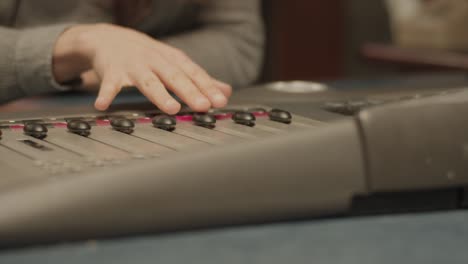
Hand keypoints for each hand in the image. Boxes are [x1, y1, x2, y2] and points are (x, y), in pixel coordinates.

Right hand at [53, 23, 231, 113]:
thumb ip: (199, 79)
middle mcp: (155, 61)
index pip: (194, 74)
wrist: (109, 38)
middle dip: (190, 91)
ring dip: (160, 95)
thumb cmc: (147, 56)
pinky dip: (106, 94)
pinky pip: (109, 84)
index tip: (220, 101)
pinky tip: (103, 106)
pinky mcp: (112, 71)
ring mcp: (134, 66)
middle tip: (203, 106)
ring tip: (172, 108)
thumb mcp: (175, 63)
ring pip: (149, 82)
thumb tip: (225, 91)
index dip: (207, 87)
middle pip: (175, 77)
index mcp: (172, 60)